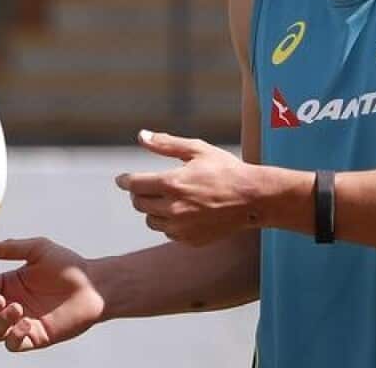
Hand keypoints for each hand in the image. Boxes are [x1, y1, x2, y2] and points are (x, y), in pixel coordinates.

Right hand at [0, 238, 105, 351]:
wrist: (93, 286)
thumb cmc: (68, 266)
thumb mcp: (39, 249)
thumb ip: (13, 248)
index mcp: (8, 283)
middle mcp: (11, 303)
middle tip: (0, 300)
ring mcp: (21, 322)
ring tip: (16, 309)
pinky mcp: (35, 337)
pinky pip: (13, 345)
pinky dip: (13, 337)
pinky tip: (25, 323)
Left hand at [116, 130, 260, 245]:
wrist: (254, 200)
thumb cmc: (226, 171)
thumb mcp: (197, 150)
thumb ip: (166, 144)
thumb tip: (141, 136)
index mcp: (172, 184)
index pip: (134, 185)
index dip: (125, 181)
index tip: (122, 179)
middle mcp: (173, 208)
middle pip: (139, 204)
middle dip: (139, 194)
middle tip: (148, 186)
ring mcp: (182, 227)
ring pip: (151, 221)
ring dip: (153, 210)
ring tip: (168, 199)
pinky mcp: (190, 240)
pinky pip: (169, 233)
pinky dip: (170, 223)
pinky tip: (183, 212)